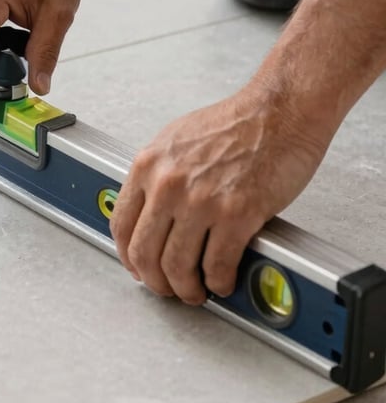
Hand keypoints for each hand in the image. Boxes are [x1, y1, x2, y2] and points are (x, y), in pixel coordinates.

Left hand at [110, 86, 329, 303]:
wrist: (280, 111)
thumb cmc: (237, 122)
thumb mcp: (177, 141)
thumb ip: (159, 175)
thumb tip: (150, 211)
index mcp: (149, 165)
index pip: (121, 224)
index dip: (128, 256)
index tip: (138, 267)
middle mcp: (168, 184)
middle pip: (144, 252)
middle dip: (155, 280)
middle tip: (166, 288)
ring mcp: (201, 201)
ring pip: (177, 266)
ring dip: (186, 289)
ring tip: (195, 292)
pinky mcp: (237, 214)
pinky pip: (217, 265)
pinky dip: (218, 282)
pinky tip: (223, 281)